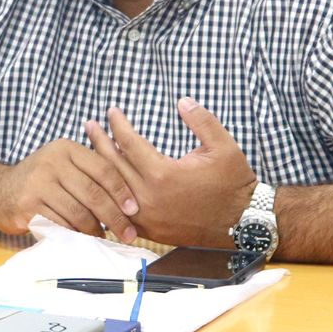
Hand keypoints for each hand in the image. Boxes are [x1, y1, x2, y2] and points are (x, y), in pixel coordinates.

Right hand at [0, 138, 136, 238]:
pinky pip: (61, 225)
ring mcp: (38, 183)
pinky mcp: (28, 206)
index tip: (134, 210)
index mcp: (66, 148)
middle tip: (128, 234)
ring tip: (104, 238)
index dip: (121, 191)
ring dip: (95, 230)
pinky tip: (82, 240)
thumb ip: (90, 171)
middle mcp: (51, 162)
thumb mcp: (62, 164)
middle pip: (93, 193)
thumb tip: (130, 196)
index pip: (103, 169)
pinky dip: (75, 235)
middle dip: (115, 217)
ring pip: (79, 212)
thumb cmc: (40, 181)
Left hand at [84, 97, 257, 247]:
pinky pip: (119, 211)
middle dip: (99, 141)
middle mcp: (148, 197)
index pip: (129, 143)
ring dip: (100, 167)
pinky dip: (109, 195)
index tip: (112, 111)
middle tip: (89, 125)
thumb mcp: (224, 147)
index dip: (118, 124)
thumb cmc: (234, 184)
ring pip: (112, 188)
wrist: (244, 224)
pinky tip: (102, 184)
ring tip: (90, 149)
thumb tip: (182, 100)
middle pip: (113, 164)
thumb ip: (202, 121)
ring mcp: (146, 217)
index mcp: (162, 174)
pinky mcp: (149, 230)